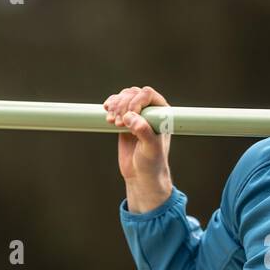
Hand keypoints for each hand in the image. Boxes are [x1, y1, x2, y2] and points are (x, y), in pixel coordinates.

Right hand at [107, 85, 172, 211]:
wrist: (141, 175)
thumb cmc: (152, 162)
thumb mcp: (151, 148)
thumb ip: (144, 131)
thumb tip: (130, 117)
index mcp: (162, 113)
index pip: (147, 94)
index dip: (135, 102)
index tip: (129, 118)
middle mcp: (150, 111)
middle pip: (133, 93)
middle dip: (122, 105)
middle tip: (119, 124)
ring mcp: (137, 115)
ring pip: (123, 97)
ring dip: (115, 105)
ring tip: (113, 122)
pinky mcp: (125, 120)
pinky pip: (116, 104)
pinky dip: (110, 106)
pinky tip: (107, 114)